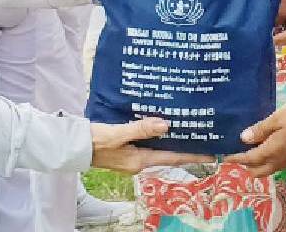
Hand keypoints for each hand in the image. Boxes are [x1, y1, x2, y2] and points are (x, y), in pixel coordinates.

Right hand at [88, 118, 212, 172]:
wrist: (74, 146)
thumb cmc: (95, 140)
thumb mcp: (118, 133)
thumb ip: (140, 129)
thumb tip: (166, 125)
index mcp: (140, 160)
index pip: (172, 158)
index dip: (192, 155)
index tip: (211, 153)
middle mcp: (139, 161)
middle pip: (169, 154)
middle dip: (186, 147)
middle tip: (205, 137)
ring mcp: (133, 156)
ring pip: (159, 148)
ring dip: (173, 140)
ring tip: (191, 130)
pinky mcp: (127, 149)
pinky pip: (148, 143)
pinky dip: (159, 137)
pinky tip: (164, 126)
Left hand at [227, 98, 285, 176]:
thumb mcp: (277, 118)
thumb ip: (260, 130)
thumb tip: (244, 139)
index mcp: (272, 152)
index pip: (249, 159)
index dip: (237, 158)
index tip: (226, 156)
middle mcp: (279, 160)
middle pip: (258, 171)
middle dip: (247, 165)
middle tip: (239, 152)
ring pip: (269, 168)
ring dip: (258, 162)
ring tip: (253, 148)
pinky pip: (278, 163)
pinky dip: (269, 159)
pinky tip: (268, 145)